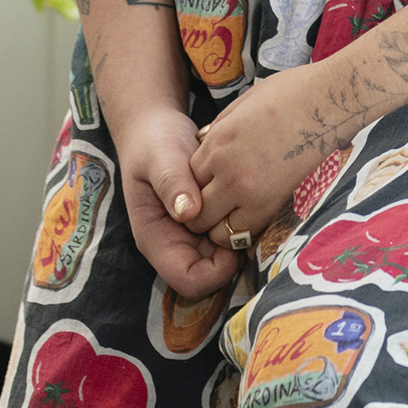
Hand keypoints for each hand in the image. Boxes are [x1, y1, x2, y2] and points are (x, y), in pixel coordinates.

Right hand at [114, 104, 242, 300]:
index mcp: (155, 239)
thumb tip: (189, 213)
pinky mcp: (205, 222)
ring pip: (221, 260)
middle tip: (252, 225)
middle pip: (208, 276)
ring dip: (238, 243)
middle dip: (231, 259)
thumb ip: (171, 183)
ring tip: (254, 211)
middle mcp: (174, 244)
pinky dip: (239, 226)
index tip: (234, 244)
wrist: (156, 127)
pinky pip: (226, 237)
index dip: (214, 273)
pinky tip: (250, 203)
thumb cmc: (153, 141)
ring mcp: (190, 235)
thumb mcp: (159, 157)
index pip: (187, 280)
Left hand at [189, 67, 340, 249]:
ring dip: (219, 225)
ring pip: (214, 229)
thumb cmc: (289, 95)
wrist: (325, 103)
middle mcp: (225, 169)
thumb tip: (206, 147)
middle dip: (202, 209)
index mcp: (216, 141)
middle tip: (218, 204)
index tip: (211, 182)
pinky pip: (241, 233)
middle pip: (196, 209)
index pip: (188, 177)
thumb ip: (219, 131)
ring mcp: (246, 190)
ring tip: (233, 214)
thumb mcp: (241, 105)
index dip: (197, 182)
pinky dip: (241, 232)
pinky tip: (250, 217)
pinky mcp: (269, 204)